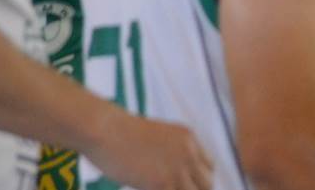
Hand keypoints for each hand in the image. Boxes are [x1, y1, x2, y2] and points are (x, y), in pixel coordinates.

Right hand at [88, 113, 212, 189]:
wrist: (105, 129)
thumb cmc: (120, 133)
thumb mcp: (157, 137)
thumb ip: (170, 153)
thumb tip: (169, 176)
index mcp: (189, 138)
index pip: (209, 167)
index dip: (198, 181)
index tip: (185, 186)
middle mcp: (189, 153)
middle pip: (207, 184)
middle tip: (173, 189)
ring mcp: (177, 169)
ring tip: (160, 188)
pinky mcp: (161, 184)